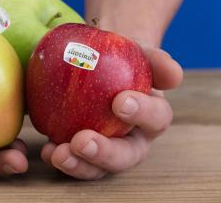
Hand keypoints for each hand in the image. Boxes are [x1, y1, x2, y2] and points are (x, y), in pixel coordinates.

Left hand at [40, 42, 182, 179]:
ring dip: (78, 164)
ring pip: (97, 167)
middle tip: (82, 141)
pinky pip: (73, 160)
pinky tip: (46, 150)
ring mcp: (106, 149)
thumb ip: (156, 60)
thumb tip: (174, 75)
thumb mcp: (140, 53)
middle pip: (125, 155)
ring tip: (58, 153)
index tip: (119, 101)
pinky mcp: (81, 151)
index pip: (156, 118)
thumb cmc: (125, 60)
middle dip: (104, 153)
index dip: (142, 113)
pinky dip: (59, 156)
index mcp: (153, 117)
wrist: (103, 63)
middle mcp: (133, 140)